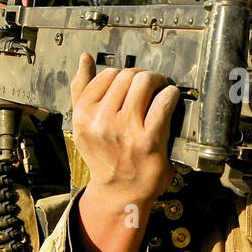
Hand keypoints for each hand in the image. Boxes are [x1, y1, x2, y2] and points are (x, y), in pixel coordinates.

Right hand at [70, 52, 180, 211]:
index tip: (132, 82)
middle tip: (150, 84)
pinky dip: (171, 95)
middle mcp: (102, 120)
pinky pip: (164, 101)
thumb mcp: (84, 125)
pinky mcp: (150, 138)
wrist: (119, 192)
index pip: (107, 75)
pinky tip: (170, 99)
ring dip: (157, 81)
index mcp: (84, 114)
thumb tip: (84, 59)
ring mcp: (126, 129)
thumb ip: (81, 91)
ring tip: (160, 88)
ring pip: (145, 82)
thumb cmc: (104, 157)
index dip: (123, 74)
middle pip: (127, 76)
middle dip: (142, 76)